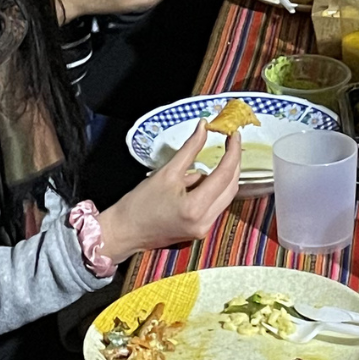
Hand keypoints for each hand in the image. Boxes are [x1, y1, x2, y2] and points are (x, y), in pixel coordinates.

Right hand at [95, 123, 241, 260]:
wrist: (125, 232)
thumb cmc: (140, 203)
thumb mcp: (166, 172)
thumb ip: (190, 149)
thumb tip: (204, 127)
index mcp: (195, 207)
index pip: (224, 175)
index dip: (232, 151)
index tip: (234, 134)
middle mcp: (205, 221)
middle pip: (231, 187)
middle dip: (233, 163)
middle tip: (231, 142)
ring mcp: (204, 228)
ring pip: (226, 196)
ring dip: (225, 176)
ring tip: (219, 155)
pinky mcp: (200, 230)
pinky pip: (216, 204)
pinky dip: (215, 188)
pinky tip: (203, 177)